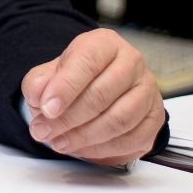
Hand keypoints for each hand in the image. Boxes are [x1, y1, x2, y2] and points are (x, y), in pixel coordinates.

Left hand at [22, 28, 163, 166]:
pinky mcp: (155, 119)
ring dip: (85, 136)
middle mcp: (132, 63)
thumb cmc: (76, 76)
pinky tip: (82, 149)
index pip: (87, 63)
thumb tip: (38, 96)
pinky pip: (132, 139)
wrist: (102, 84)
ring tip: (58, 142)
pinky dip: (104, 149)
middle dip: (69, 118)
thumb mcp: (51, 72)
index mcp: (105, 43)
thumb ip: (39, 82)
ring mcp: (148, 91)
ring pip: (119, 119)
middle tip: (44, 131)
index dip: (65, 87)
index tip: (45, 108)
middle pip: (102, 94)